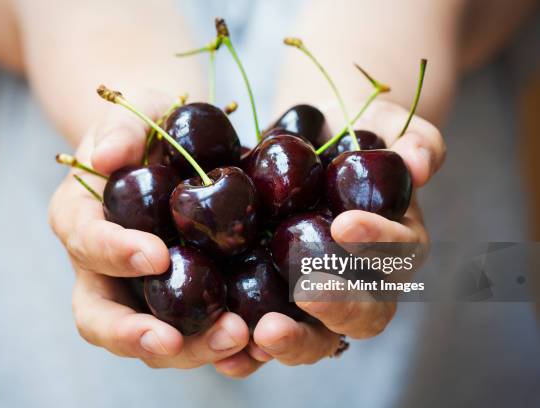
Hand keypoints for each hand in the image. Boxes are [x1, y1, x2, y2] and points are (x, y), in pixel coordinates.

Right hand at [48, 94, 249, 367]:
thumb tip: (107, 157)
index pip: (87, 246)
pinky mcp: (188, 299)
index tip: (156, 254)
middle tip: (176, 338)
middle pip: (105, 319)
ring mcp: (145, 292)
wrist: (181, 148)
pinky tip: (258, 347)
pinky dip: (225, 351)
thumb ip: (119, 130)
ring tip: (237, 338)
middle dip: (137, 335)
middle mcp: (104, 270)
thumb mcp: (135, 113)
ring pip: (155, 338)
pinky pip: (201, 333)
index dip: (115, 255)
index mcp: (82, 223)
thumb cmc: (152, 126)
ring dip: (192, 349)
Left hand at [215, 99, 444, 375]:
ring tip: (263, 334)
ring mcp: (322, 297)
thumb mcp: (389, 128)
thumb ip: (415, 143)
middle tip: (308, 293)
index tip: (345, 224)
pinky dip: (253, 351)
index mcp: (397, 244)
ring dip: (296, 341)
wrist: (312, 143)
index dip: (379, 243)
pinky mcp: (280, 301)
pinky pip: (272, 336)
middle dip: (339, 307)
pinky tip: (229, 351)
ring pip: (321, 337)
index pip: (399, 254)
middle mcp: (365, 281)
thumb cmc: (357, 136)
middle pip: (365, 314)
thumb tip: (420, 163)